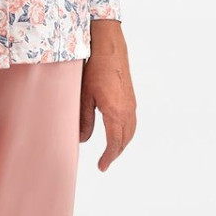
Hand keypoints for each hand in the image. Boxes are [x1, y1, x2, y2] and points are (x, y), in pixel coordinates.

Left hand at [79, 22, 136, 171]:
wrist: (110, 48)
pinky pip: (132, 122)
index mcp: (116, 112)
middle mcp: (128, 110)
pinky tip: (117, 132)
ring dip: (122, 143)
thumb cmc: (95, 70)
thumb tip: (83, 140)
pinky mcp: (131, 98)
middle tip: (105, 162)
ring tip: (111, 151)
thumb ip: (85, 120)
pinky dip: (126, 132)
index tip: (102, 167)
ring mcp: (131, 104)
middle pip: (125, 140)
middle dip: (116, 153)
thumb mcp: (84, 96)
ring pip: (130, 131)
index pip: (114, 143)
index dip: (108, 157)